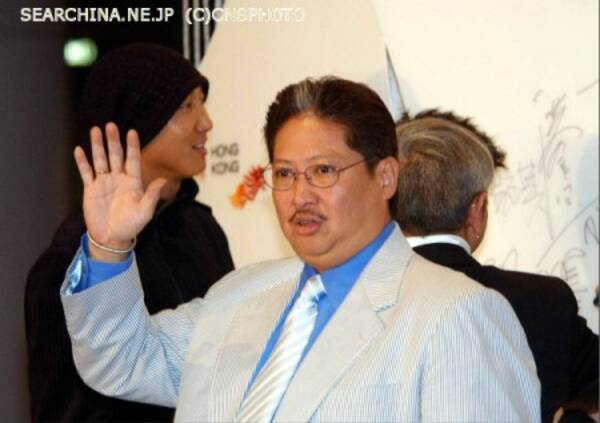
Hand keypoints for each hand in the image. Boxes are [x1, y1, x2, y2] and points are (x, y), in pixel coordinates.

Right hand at [74, 123, 165, 260]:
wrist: (112, 238)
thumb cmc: (131, 226)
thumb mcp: (145, 211)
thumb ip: (152, 195)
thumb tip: (162, 180)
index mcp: (133, 182)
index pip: (133, 159)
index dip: (132, 146)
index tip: (132, 131)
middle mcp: (119, 178)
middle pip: (116, 155)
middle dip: (113, 140)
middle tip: (111, 125)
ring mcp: (104, 182)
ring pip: (100, 159)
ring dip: (98, 146)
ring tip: (95, 130)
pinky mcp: (91, 189)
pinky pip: (86, 172)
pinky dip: (82, 162)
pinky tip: (79, 150)